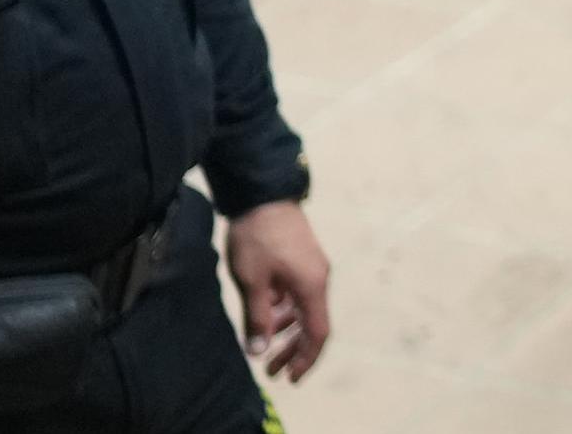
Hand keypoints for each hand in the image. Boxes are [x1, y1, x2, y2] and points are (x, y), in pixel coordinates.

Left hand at [223, 201, 333, 381]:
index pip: (318, 332)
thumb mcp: (252, 281)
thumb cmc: (257, 237)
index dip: (306, 358)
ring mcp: (312, 268)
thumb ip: (257, 318)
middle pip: (312, 324)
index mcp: (312, 286)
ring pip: (304, 308)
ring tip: (262, 343)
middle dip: (293, 349)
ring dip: (286, 330)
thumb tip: (258, 350)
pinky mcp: (302, 259)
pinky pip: (298, 293)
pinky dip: (284, 310)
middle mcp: (319, 279)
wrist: (263, 194)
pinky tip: (265, 312)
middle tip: (271, 370)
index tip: (289, 377)